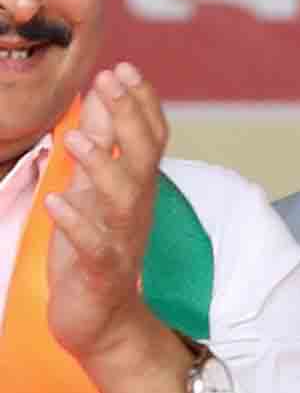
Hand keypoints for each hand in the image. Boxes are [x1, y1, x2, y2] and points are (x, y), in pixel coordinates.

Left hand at [46, 64, 174, 371]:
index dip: (141, 104)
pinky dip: (76, 224)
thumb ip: (102, 148)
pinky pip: (94, 247)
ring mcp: (121, 241)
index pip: (151, 139)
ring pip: (121, 199)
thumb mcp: (95, 193)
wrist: (106, 323)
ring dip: (102, 167)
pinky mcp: (101, 272)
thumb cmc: (96, 254)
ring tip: (78, 139)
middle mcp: (135, 211)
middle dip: (128, 118)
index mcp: (135, 190)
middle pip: (143, 157)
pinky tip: (56, 202)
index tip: (124, 68)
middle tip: (110, 82)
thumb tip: (100, 100)